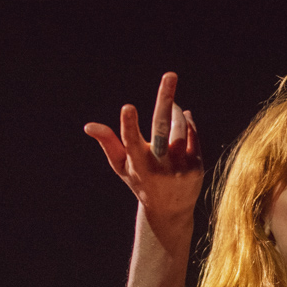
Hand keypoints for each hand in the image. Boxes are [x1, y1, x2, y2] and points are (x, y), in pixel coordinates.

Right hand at [85, 72, 202, 222]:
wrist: (170, 211)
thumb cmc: (141, 183)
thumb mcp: (122, 167)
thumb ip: (109, 144)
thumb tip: (90, 126)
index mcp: (137, 165)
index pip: (131, 142)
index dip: (129, 125)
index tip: (128, 107)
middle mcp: (159, 166)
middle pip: (162, 128)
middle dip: (165, 99)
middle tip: (170, 74)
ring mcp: (180, 167)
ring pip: (180, 127)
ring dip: (175, 110)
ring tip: (171, 104)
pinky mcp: (197, 167)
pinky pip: (192, 135)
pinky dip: (187, 123)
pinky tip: (183, 116)